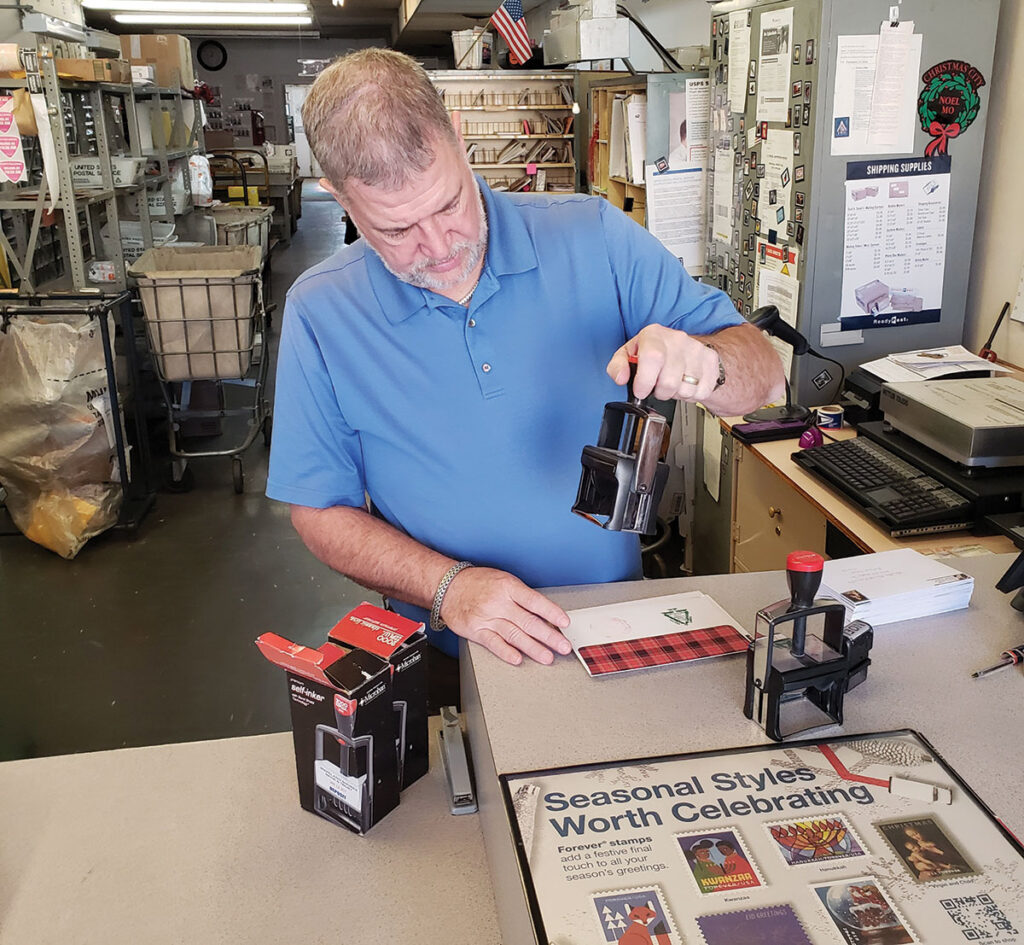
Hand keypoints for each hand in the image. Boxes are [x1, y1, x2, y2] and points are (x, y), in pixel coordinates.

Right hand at [440, 567, 571, 665]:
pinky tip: (518, 659)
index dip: (551, 613)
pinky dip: (506, 652)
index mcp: (508, 587)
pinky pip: (493, 643)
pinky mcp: (476, 630)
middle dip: (549, 636)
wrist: (449, 586)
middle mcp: (499, 603)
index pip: (535, 601)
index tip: (565, 623)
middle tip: (563, 646)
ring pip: (515, 635)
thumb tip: (545, 614)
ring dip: (533, 648)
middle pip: (529, 622)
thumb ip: (522, 597)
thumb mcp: (503, 581)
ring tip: (547, 657)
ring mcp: (487, 617)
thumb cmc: (479, 583)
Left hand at [607, 324, 720, 402]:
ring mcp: (696, 350)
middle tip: (657, 386)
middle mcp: (677, 339)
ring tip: (672, 382)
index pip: (653, 357)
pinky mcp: (710, 361)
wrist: (684, 348)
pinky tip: (685, 383)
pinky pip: (701, 392)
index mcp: (654, 335)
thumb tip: (620, 378)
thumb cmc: (653, 352)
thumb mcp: (628, 355)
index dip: (645, 381)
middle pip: (669, 381)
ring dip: (676, 394)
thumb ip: (618, 366)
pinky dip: (691, 395)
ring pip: (686, 389)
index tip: (641, 390)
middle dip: (660, 392)